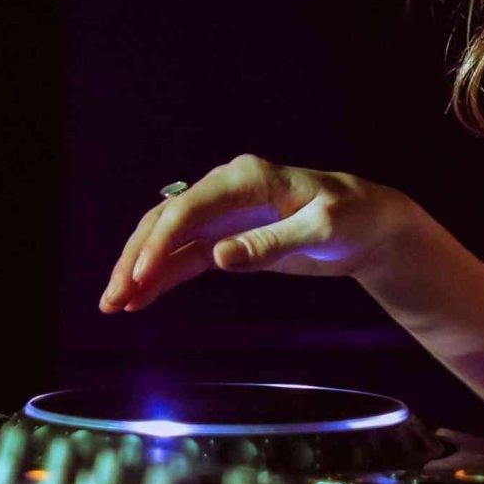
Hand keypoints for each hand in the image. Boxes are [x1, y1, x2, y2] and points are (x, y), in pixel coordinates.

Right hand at [98, 155, 409, 311]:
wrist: (370, 224)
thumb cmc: (352, 218)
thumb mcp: (320, 231)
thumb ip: (270, 243)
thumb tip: (219, 256)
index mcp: (246, 178)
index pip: (189, 208)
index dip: (160, 243)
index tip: (139, 276)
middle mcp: (226, 190)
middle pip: (166, 221)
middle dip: (137, 259)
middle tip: (113, 297)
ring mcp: (224, 215)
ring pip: (168, 240)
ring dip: (140, 270)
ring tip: (114, 305)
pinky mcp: (227, 238)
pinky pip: (185, 257)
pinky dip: (161, 277)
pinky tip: (140, 299)